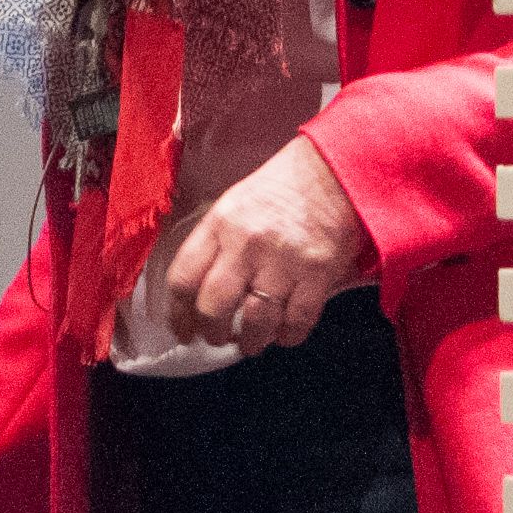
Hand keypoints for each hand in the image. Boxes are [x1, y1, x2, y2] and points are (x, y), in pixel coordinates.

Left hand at [162, 133, 373, 354]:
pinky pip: (296, 321)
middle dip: (212, 333)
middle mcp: (246, 244)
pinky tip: (284, 333)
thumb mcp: (236, 203)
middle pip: (214, 306)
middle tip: (218, 338)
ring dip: (251, 341)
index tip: (183, 329)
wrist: (335, 170)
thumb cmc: (283, 187)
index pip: (183, 277)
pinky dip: (288, 335)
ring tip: (252, 343)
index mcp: (220, 223)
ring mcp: (283, 261)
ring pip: (255, 322)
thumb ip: (216, 242)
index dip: (178, 313)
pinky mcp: (317, 275)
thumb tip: (200, 289)